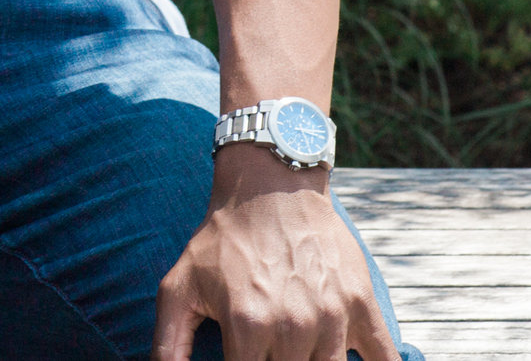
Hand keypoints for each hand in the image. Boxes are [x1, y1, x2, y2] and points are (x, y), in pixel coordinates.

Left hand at [154, 154, 395, 360]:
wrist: (272, 186)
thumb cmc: (222, 239)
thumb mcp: (180, 285)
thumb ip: (168, 342)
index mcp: (246, 325)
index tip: (243, 360)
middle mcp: (292, 325)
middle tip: (268, 352)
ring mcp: (333, 317)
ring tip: (295, 352)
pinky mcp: (362, 307)